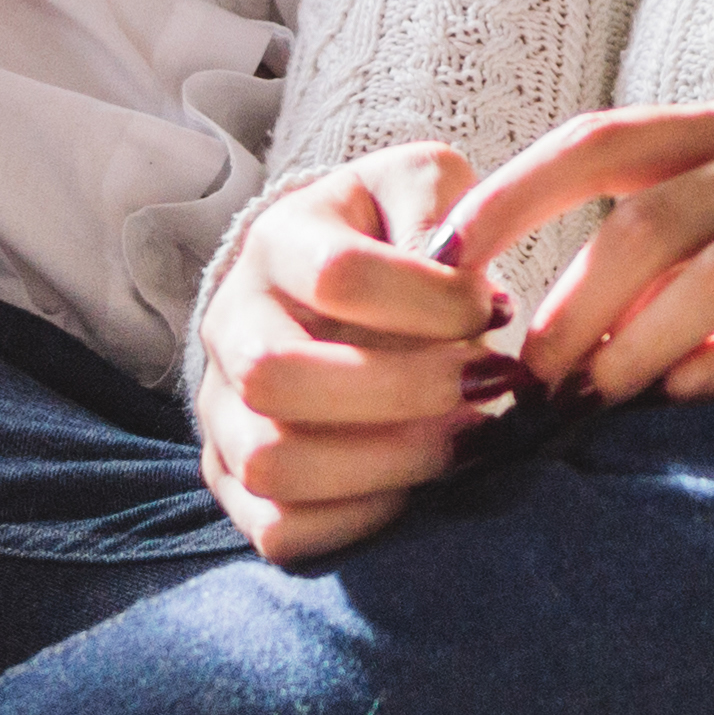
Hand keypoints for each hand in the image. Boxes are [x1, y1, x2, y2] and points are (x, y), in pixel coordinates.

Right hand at [193, 145, 501, 565]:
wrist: (324, 287)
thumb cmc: (391, 236)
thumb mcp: (420, 186)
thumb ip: (442, 203)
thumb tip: (460, 275)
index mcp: (277, 240)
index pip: (336, 275)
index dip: (428, 301)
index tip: (491, 310)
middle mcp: (230, 323)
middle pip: (276, 374)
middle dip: (399, 393)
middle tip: (482, 390)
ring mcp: (222, 408)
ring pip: (271, 460)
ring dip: (384, 463)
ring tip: (460, 441)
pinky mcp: (234, 479)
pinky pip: (277, 528)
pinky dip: (357, 520)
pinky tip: (414, 485)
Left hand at [440, 35, 713, 406]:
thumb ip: (693, 204)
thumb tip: (577, 285)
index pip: (597, 141)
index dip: (510, 193)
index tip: (441, 257)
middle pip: (644, 221)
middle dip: (565, 302)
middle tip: (522, 377)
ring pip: (713, 272)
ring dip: (636, 343)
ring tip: (587, 402)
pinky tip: (689, 399)